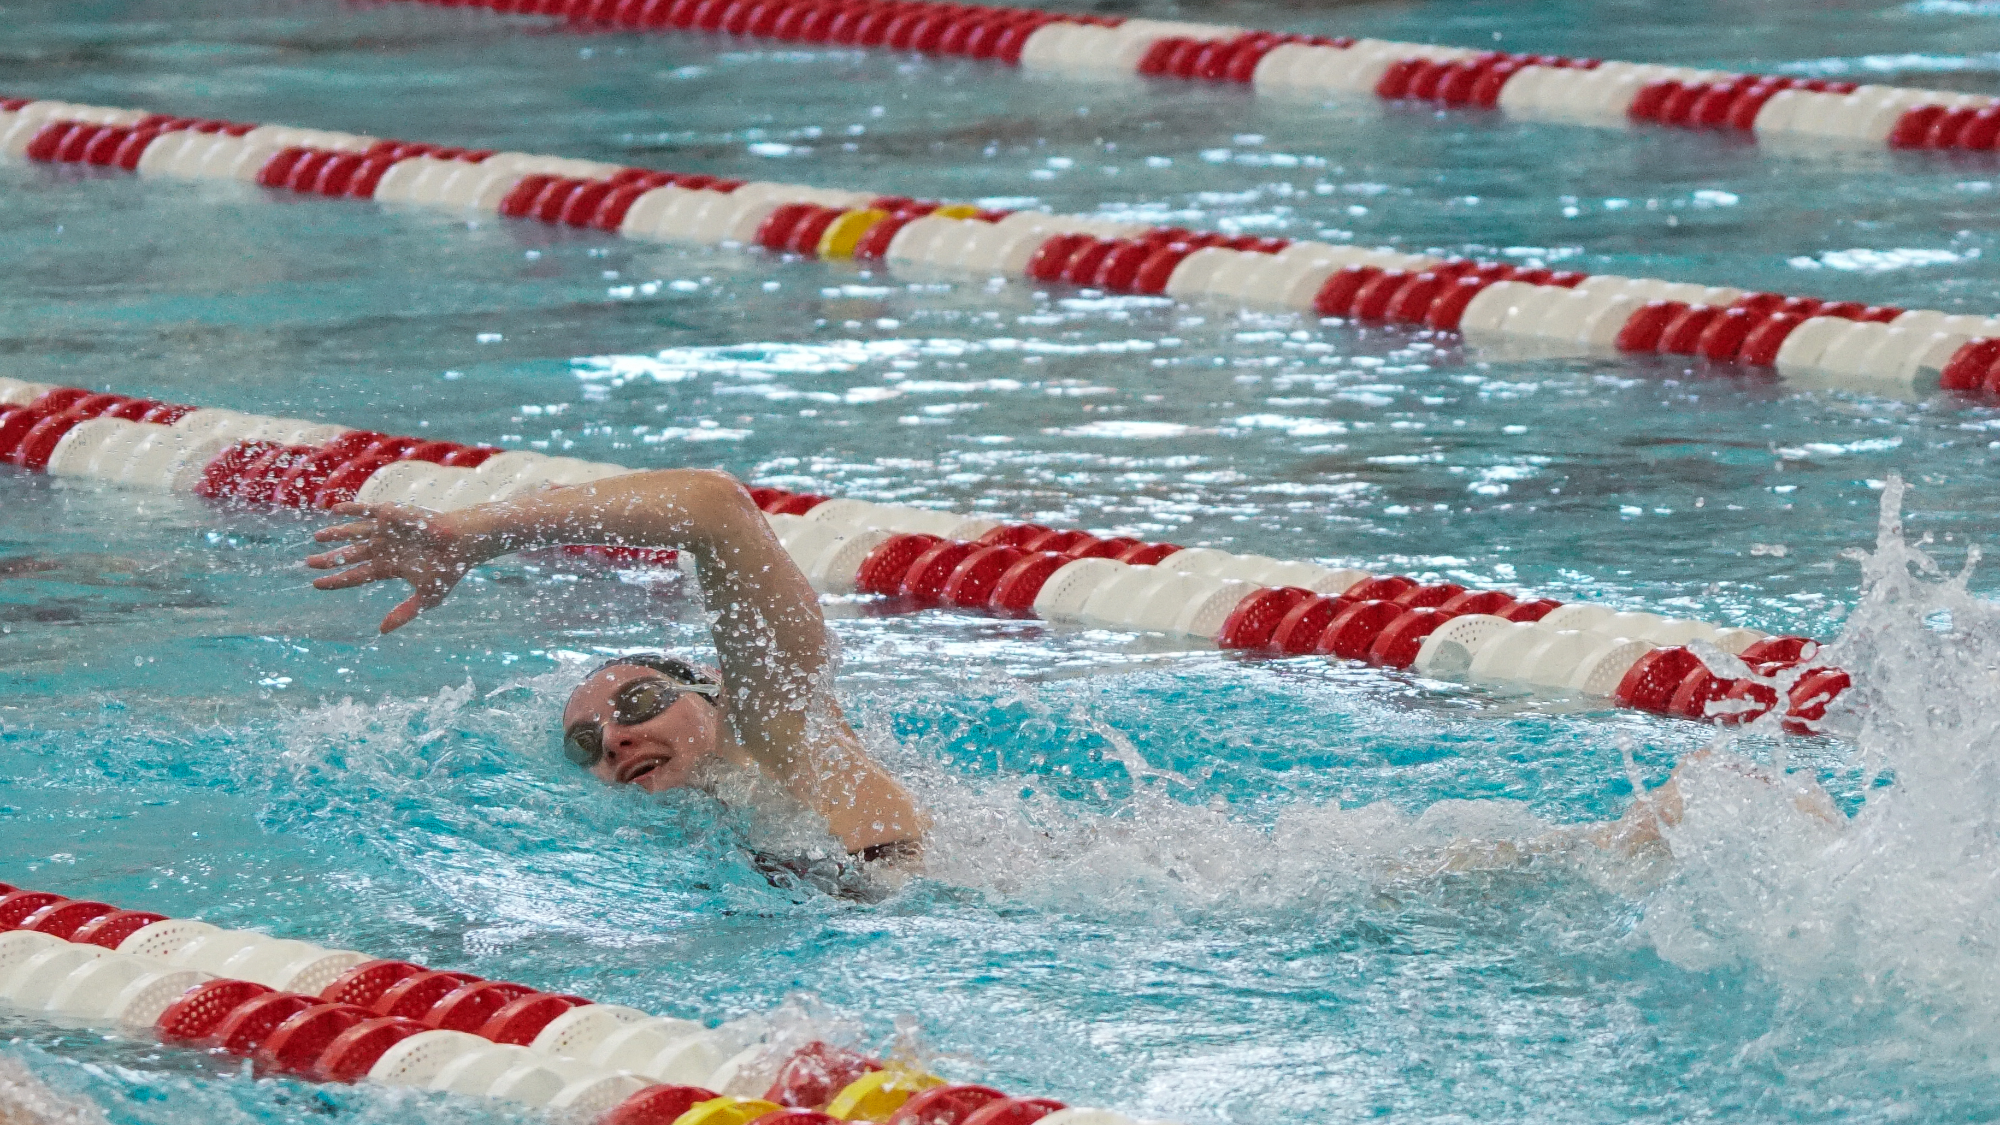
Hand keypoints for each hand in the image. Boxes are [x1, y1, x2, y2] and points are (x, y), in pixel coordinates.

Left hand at [305, 502, 483, 632]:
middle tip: (308, 563)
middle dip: (329, 559)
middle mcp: (383, 548)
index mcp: (388, 567)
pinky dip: (349, 510)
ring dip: (335, 534)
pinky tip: (333, 512)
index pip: (356, 576)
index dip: (336, 580)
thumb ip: (404, 613)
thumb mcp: (427, 597)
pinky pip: (365, 510)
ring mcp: (385, 531)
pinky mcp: (391, 515)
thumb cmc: (447, 570)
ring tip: (317, 537)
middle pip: (350, 555)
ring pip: (353, 532)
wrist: (461, 543)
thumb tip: (381, 632)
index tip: (316, 584)